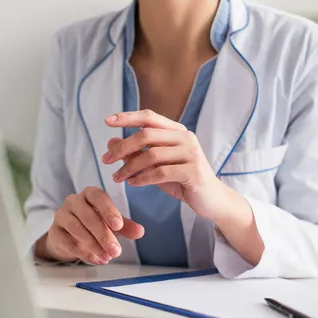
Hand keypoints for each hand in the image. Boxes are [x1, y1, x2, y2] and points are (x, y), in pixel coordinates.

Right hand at [44, 187, 143, 264]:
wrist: (68, 234)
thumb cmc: (93, 224)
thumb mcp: (112, 223)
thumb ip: (125, 226)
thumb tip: (139, 232)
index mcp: (90, 194)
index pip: (98, 197)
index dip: (108, 211)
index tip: (118, 226)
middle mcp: (73, 201)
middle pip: (88, 215)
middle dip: (104, 235)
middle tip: (116, 251)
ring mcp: (62, 215)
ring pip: (77, 228)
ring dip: (94, 245)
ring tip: (108, 257)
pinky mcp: (55, 231)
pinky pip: (68, 242)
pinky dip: (84, 253)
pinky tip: (96, 259)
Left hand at [102, 109, 228, 222]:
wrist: (211, 200)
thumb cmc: (181, 181)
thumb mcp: (155, 166)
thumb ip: (136, 154)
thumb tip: (111, 142)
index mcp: (177, 131)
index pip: (149, 117)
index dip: (127, 117)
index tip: (107, 121)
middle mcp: (186, 137)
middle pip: (146, 135)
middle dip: (122, 147)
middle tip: (105, 160)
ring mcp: (191, 153)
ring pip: (151, 155)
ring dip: (129, 167)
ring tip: (117, 178)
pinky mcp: (193, 171)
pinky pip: (161, 172)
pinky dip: (143, 178)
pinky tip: (133, 183)